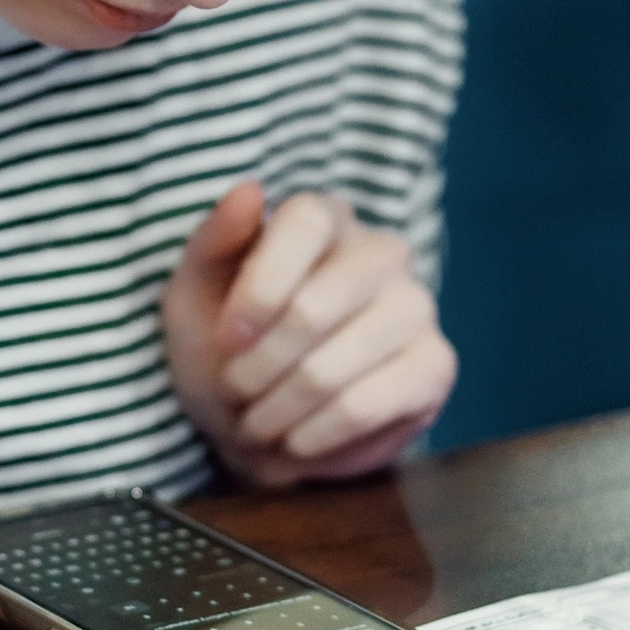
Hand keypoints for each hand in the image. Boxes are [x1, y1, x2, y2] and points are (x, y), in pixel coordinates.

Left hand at [163, 185, 454, 487]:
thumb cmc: (225, 345)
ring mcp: (415, 306)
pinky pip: (368, 405)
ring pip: (338, 363)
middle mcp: (380, 252)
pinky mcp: (435, 365)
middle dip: (260, 364)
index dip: (259, 286)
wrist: (260, 417)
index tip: (225, 339)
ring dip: (281, 406)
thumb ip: (215, 240)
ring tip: (258, 422)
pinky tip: (297, 439)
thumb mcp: (195, 291)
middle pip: (317, 304)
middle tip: (235, 390)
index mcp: (323, 218)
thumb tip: (249, 189)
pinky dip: (317, 433)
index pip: (305, 222)